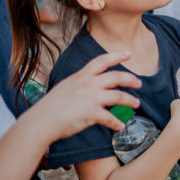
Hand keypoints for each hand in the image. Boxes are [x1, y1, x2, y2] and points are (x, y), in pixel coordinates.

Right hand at [26, 51, 141, 142]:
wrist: (40, 121)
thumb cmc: (49, 107)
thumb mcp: (65, 87)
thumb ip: (79, 84)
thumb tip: (87, 86)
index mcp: (81, 76)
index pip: (101, 61)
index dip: (116, 56)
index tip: (129, 53)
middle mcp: (88, 84)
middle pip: (116, 76)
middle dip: (130, 79)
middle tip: (139, 83)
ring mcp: (91, 98)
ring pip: (118, 96)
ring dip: (130, 100)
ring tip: (136, 104)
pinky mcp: (91, 113)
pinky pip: (110, 118)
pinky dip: (117, 123)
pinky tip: (121, 126)